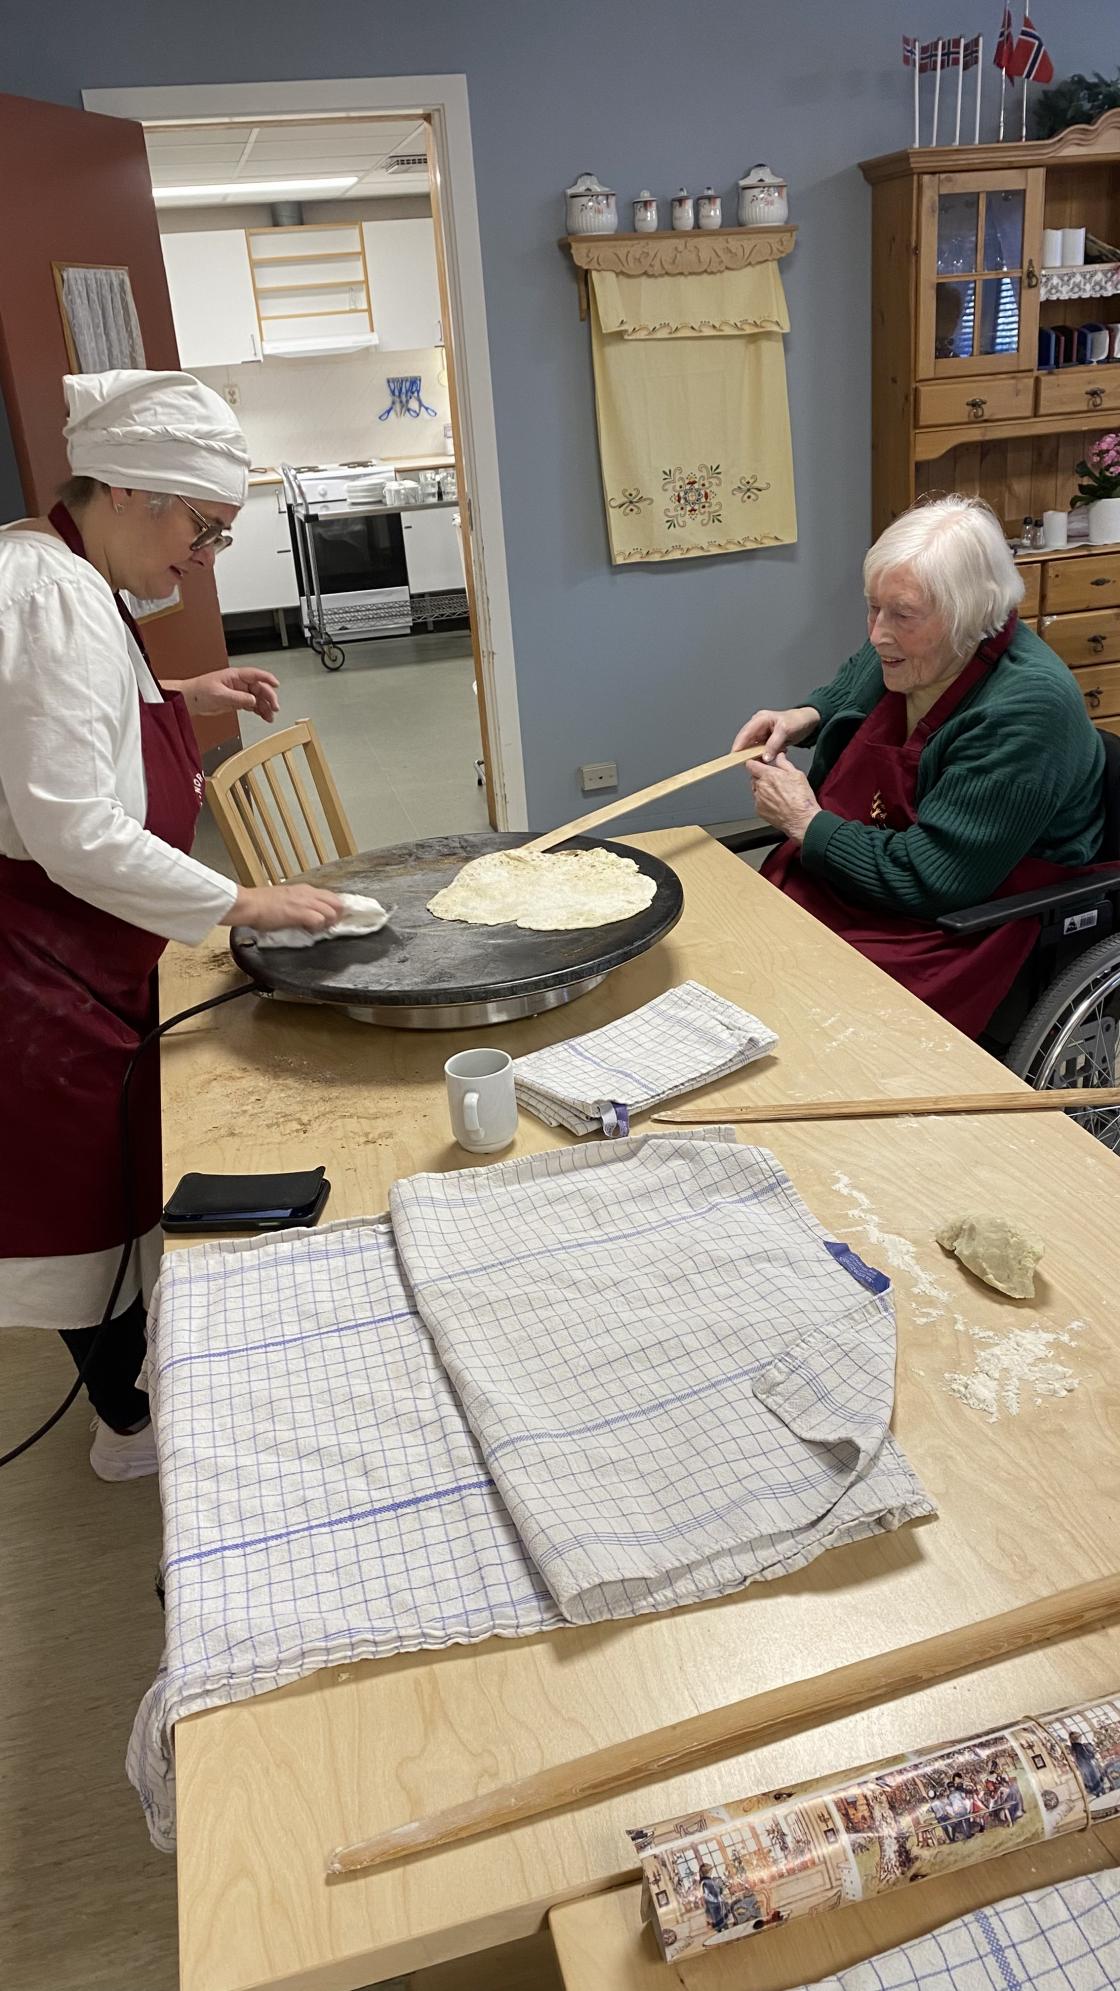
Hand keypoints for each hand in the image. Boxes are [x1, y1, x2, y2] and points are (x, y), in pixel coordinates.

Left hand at [173, 668, 280, 721]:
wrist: (188, 700)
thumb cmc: (198, 692)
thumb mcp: (220, 694)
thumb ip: (238, 698)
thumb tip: (253, 700)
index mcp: (234, 676)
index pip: (255, 675)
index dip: (267, 678)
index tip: (276, 685)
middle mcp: (238, 683)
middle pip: (259, 688)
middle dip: (268, 697)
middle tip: (274, 707)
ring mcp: (237, 693)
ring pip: (257, 698)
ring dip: (265, 707)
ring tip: (269, 717)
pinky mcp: (235, 702)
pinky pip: (251, 705)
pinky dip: (258, 710)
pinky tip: (263, 716)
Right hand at [224, 883, 344, 932]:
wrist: (250, 904)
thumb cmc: (261, 903)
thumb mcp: (285, 898)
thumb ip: (297, 903)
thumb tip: (304, 914)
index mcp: (304, 889)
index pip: (330, 896)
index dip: (335, 908)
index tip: (332, 918)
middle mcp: (308, 893)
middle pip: (337, 903)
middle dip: (337, 916)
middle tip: (329, 926)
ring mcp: (305, 902)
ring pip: (331, 912)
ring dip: (328, 923)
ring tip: (319, 929)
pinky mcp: (300, 913)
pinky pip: (319, 920)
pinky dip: (318, 927)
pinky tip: (310, 931)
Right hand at [732, 705, 818, 760]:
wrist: (807, 722)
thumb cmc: (797, 721)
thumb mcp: (785, 731)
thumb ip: (774, 744)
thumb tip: (765, 757)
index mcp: (760, 719)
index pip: (745, 733)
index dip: (738, 745)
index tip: (735, 756)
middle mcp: (759, 726)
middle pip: (747, 741)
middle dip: (747, 752)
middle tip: (747, 764)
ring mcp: (762, 734)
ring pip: (754, 748)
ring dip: (757, 755)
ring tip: (762, 762)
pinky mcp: (767, 741)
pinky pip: (762, 751)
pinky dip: (765, 756)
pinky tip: (771, 758)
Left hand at [748, 753, 820, 843]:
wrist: (802, 820)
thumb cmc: (801, 799)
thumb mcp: (797, 774)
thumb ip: (784, 763)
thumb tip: (780, 757)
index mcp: (768, 775)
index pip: (751, 765)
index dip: (754, 763)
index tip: (758, 764)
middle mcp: (761, 787)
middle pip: (754, 777)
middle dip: (762, 777)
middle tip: (775, 781)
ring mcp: (759, 799)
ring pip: (756, 790)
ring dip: (763, 789)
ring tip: (778, 794)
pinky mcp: (759, 810)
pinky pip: (758, 802)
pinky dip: (764, 801)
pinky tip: (776, 803)